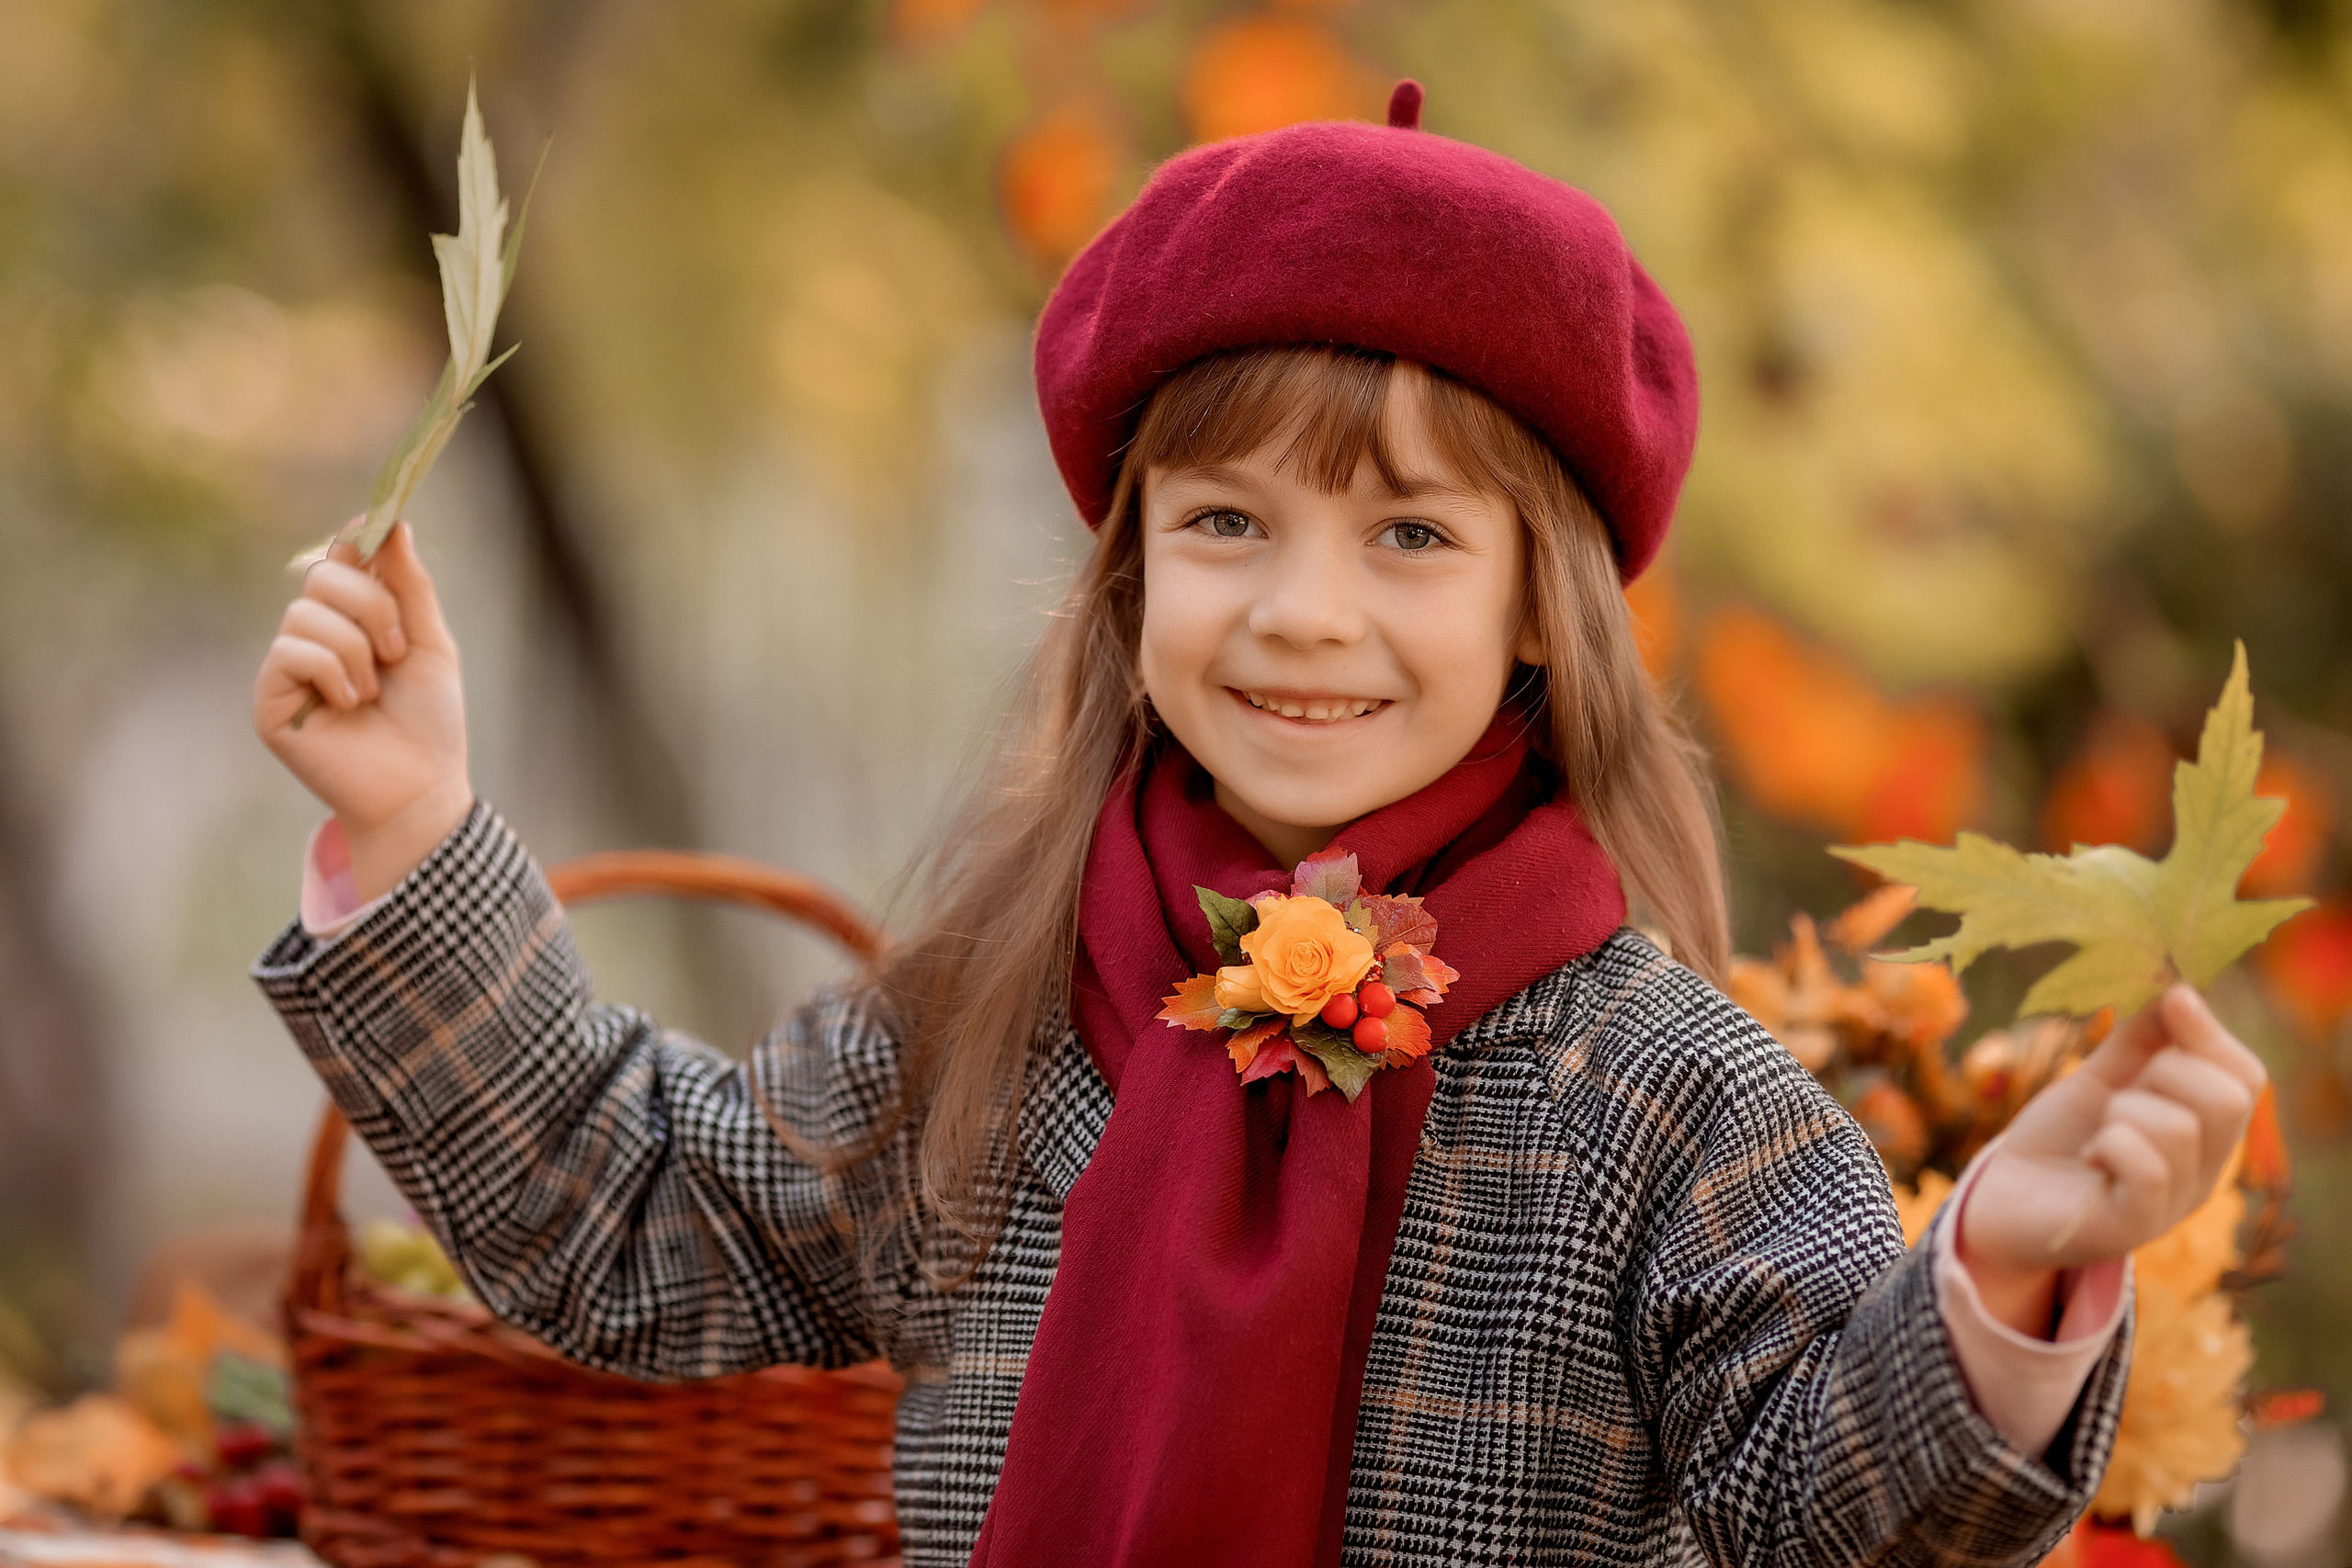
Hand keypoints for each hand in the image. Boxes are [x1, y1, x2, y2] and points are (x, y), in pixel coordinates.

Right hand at [253, 520, 472, 900]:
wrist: (420, 788)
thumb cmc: (429, 722)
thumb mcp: (429, 644)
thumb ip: (410, 587)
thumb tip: (395, 522)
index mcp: (356, 618)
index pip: (343, 557)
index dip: (359, 539)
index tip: (380, 524)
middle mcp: (316, 635)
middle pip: (324, 575)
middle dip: (372, 605)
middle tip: (397, 651)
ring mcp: (289, 666)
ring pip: (307, 613)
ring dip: (356, 649)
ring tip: (373, 690)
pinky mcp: (270, 698)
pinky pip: (291, 651)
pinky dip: (332, 672)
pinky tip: (348, 705)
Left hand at [1958, 984, 2265, 1335]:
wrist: (2004, 1196)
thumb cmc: (2062, 1137)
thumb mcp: (2102, 1077)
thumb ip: (2140, 1039)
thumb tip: (2178, 988)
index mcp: (2205, 1133)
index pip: (2246, 1077)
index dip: (2210, 1032)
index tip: (2171, 1000)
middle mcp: (2203, 1172)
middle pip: (2227, 1098)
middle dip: (2164, 1071)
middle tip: (2119, 1093)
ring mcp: (2172, 1204)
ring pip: (2178, 1126)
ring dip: (2122, 1111)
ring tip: (2098, 1133)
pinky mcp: (2133, 1227)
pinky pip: (2145, 1166)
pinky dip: (2109, 1144)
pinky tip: (2091, 1157)